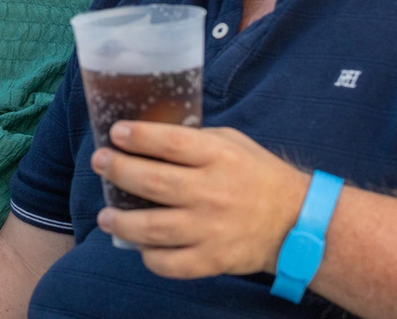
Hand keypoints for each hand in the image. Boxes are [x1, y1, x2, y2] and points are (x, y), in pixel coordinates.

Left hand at [92, 122, 310, 280]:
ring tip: (105, 215)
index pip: (169, 143)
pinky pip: (171, 264)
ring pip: (153, 228)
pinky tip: (139, 246)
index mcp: (218, 156)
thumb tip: (148, 138)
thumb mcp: (231, 143)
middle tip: (100, 163)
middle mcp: (212, 192)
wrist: (296, 222)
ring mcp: (211, 229)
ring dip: (122, 222)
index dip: (138, 137)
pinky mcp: (213, 260)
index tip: (116, 133)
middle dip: (119, 171)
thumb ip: (194, 140)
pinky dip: (150, 257)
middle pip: (153, 183)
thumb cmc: (257, 175)